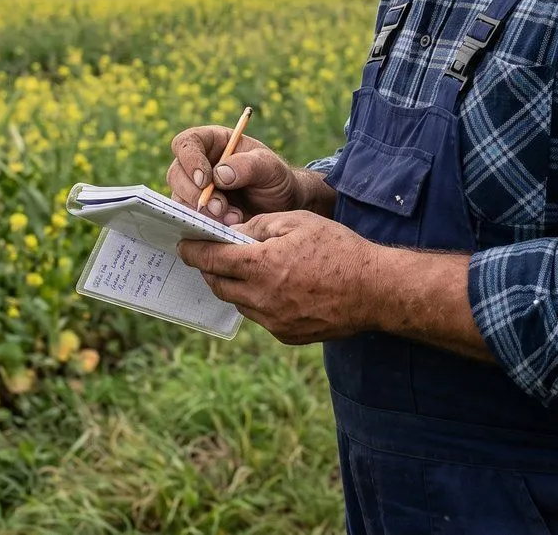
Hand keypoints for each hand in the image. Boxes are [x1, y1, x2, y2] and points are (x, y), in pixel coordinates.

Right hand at [166, 125, 309, 223]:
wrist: (282, 207)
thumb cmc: (276, 179)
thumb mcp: (270, 167)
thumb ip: (248, 166)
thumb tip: (218, 174)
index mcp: (214, 142)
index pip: (187, 143)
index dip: (190, 160)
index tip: (205, 180)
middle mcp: (199, 164)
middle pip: (176, 173)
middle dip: (195, 193)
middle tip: (219, 207)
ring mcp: (196, 189)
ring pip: (179, 198)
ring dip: (202, 212)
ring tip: (233, 217)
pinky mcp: (199, 211)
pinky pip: (189, 218)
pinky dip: (206, 224)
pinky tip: (230, 225)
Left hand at [177, 211, 382, 343]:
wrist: (374, 290)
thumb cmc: (339, 249)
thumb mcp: (298, 222)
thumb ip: (260, 226)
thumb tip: (235, 234)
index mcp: (262, 265)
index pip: (213, 259)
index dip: (194, 252)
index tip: (183, 246)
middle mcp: (262, 298)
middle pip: (219, 285)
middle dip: (210, 270)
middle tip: (210, 256)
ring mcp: (273, 321)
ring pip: (238, 302)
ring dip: (234, 286)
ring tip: (243, 270)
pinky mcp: (286, 334)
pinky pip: (260, 316)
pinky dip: (257, 301)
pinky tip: (273, 287)